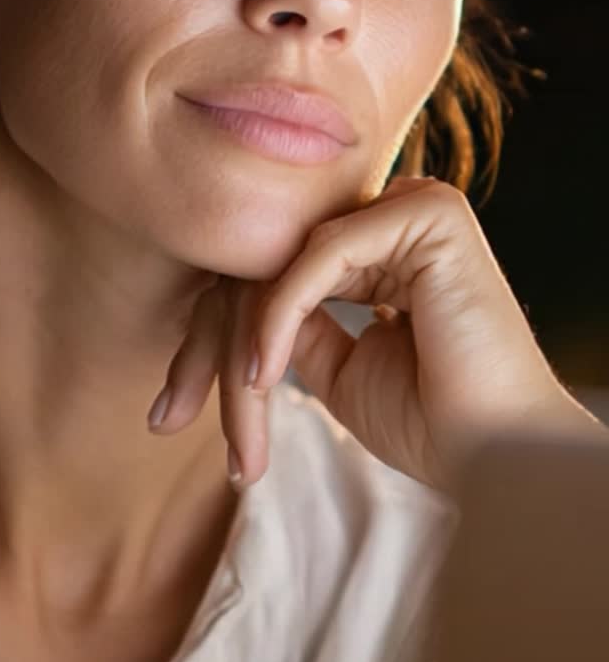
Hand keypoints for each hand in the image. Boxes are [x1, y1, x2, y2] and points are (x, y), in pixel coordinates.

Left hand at [147, 177, 602, 492]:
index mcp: (385, 244)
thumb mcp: (335, 366)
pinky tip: (263, 377)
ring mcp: (415, 203)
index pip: (276, 270)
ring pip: (287, 260)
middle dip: (210, 344)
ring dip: (245, 345)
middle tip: (166, 416)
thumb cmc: (428, 421)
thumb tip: (235, 299)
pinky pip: (319, 255)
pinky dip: (279, 317)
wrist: (495, 458)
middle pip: (270, 261)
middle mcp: (399, 212)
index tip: (170, 409)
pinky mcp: (428, 213)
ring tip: (235, 422)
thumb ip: (292, 321)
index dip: (216, 334)